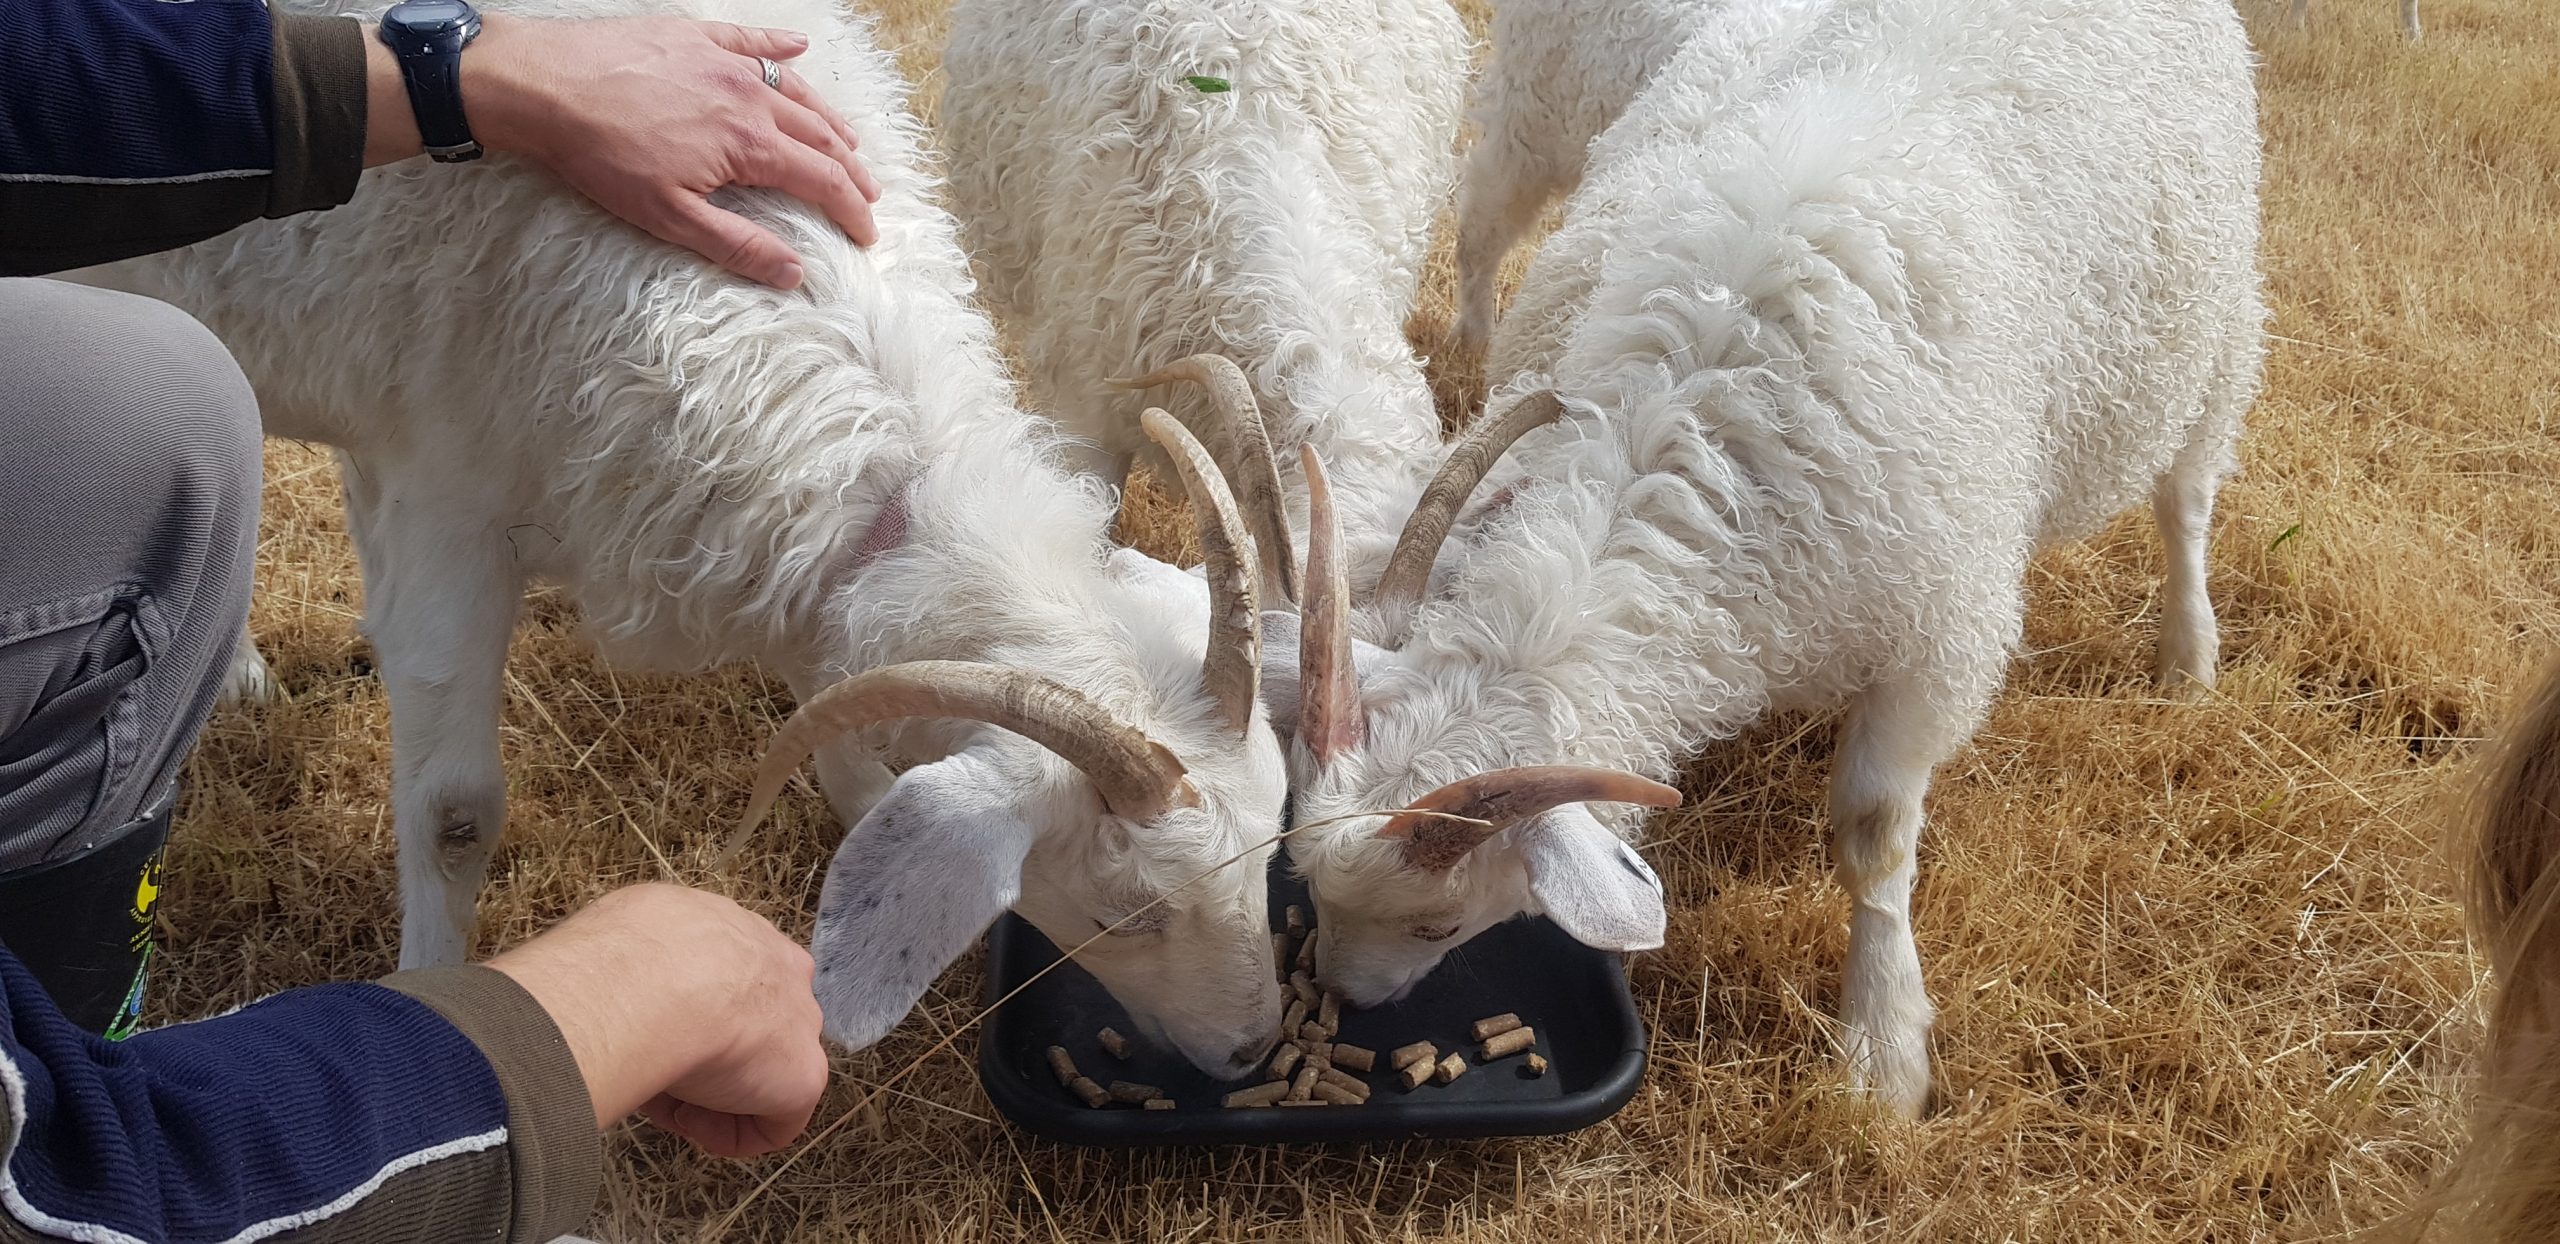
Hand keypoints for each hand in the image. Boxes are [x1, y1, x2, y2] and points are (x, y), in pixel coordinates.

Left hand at [364, 15, 880, 287]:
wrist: (544, 85)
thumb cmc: (600, 155)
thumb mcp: (668, 217)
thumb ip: (737, 245)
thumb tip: (794, 272)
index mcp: (749, 144)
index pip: (822, 180)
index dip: (852, 209)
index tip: (867, 232)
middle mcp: (749, 97)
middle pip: (820, 135)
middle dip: (851, 168)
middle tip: (868, 193)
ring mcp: (723, 61)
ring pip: (795, 89)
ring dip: (829, 118)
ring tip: (848, 140)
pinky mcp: (693, 36)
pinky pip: (752, 39)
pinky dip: (780, 45)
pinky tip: (799, 46)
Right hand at [488, 884, 827, 1157]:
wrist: (648, 980)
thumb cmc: (618, 957)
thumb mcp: (623, 938)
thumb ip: (640, 961)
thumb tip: (611, 983)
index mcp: (738, 932)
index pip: (725, 978)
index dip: (682, 1015)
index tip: (643, 1034)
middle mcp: (781, 968)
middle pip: (748, 1025)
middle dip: (703, 1053)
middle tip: (652, 1068)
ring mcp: (800, 1022)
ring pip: (755, 1073)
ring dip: (708, 1093)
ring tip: (657, 1093)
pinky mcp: (804, 1078)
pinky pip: (769, 1123)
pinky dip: (722, 1133)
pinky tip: (684, 1120)